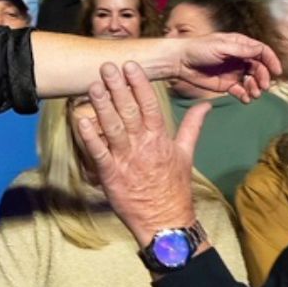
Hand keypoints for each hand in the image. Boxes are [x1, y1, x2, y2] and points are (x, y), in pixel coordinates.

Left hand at [75, 61, 210, 246]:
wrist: (166, 220)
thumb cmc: (174, 187)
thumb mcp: (186, 154)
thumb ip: (192, 126)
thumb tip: (206, 105)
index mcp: (160, 138)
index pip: (149, 104)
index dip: (139, 84)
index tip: (130, 66)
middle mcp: (143, 145)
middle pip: (129, 111)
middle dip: (117, 87)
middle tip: (107, 66)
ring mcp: (126, 160)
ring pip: (113, 127)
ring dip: (103, 105)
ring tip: (93, 85)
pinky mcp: (111, 175)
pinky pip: (98, 153)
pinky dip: (90, 136)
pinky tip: (81, 120)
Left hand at [176, 33, 280, 102]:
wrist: (180, 62)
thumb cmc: (199, 49)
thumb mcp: (221, 46)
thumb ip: (241, 50)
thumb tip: (260, 50)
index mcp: (240, 45)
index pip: (261, 51)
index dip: (271, 60)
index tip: (276, 72)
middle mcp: (239, 58)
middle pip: (259, 68)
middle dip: (263, 78)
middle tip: (263, 87)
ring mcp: (234, 72)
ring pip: (252, 81)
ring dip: (256, 88)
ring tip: (254, 94)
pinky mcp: (226, 85)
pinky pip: (240, 91)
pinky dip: (245, 95)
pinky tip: (246, 99)